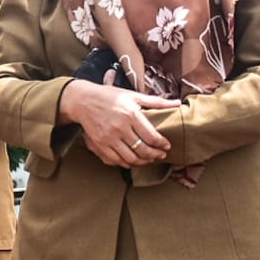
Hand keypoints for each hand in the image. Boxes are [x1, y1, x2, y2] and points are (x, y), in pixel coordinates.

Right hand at [61, 73, 179, 167]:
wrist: (82, 101)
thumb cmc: (108, 96)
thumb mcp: (132, 95)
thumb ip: (156, 102)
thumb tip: (177, 103)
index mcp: (131, 115)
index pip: (152, 136)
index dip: (162, 144)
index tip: (166, 145)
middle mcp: (120, 128)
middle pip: (143, 150)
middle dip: (155, 155)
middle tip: (160, 155)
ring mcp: (109, 138)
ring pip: (131, 158)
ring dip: (143, 161)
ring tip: (149, 159)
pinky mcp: (100, 145)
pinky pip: (116, 160)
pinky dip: (127, 164)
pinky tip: (132, 160)